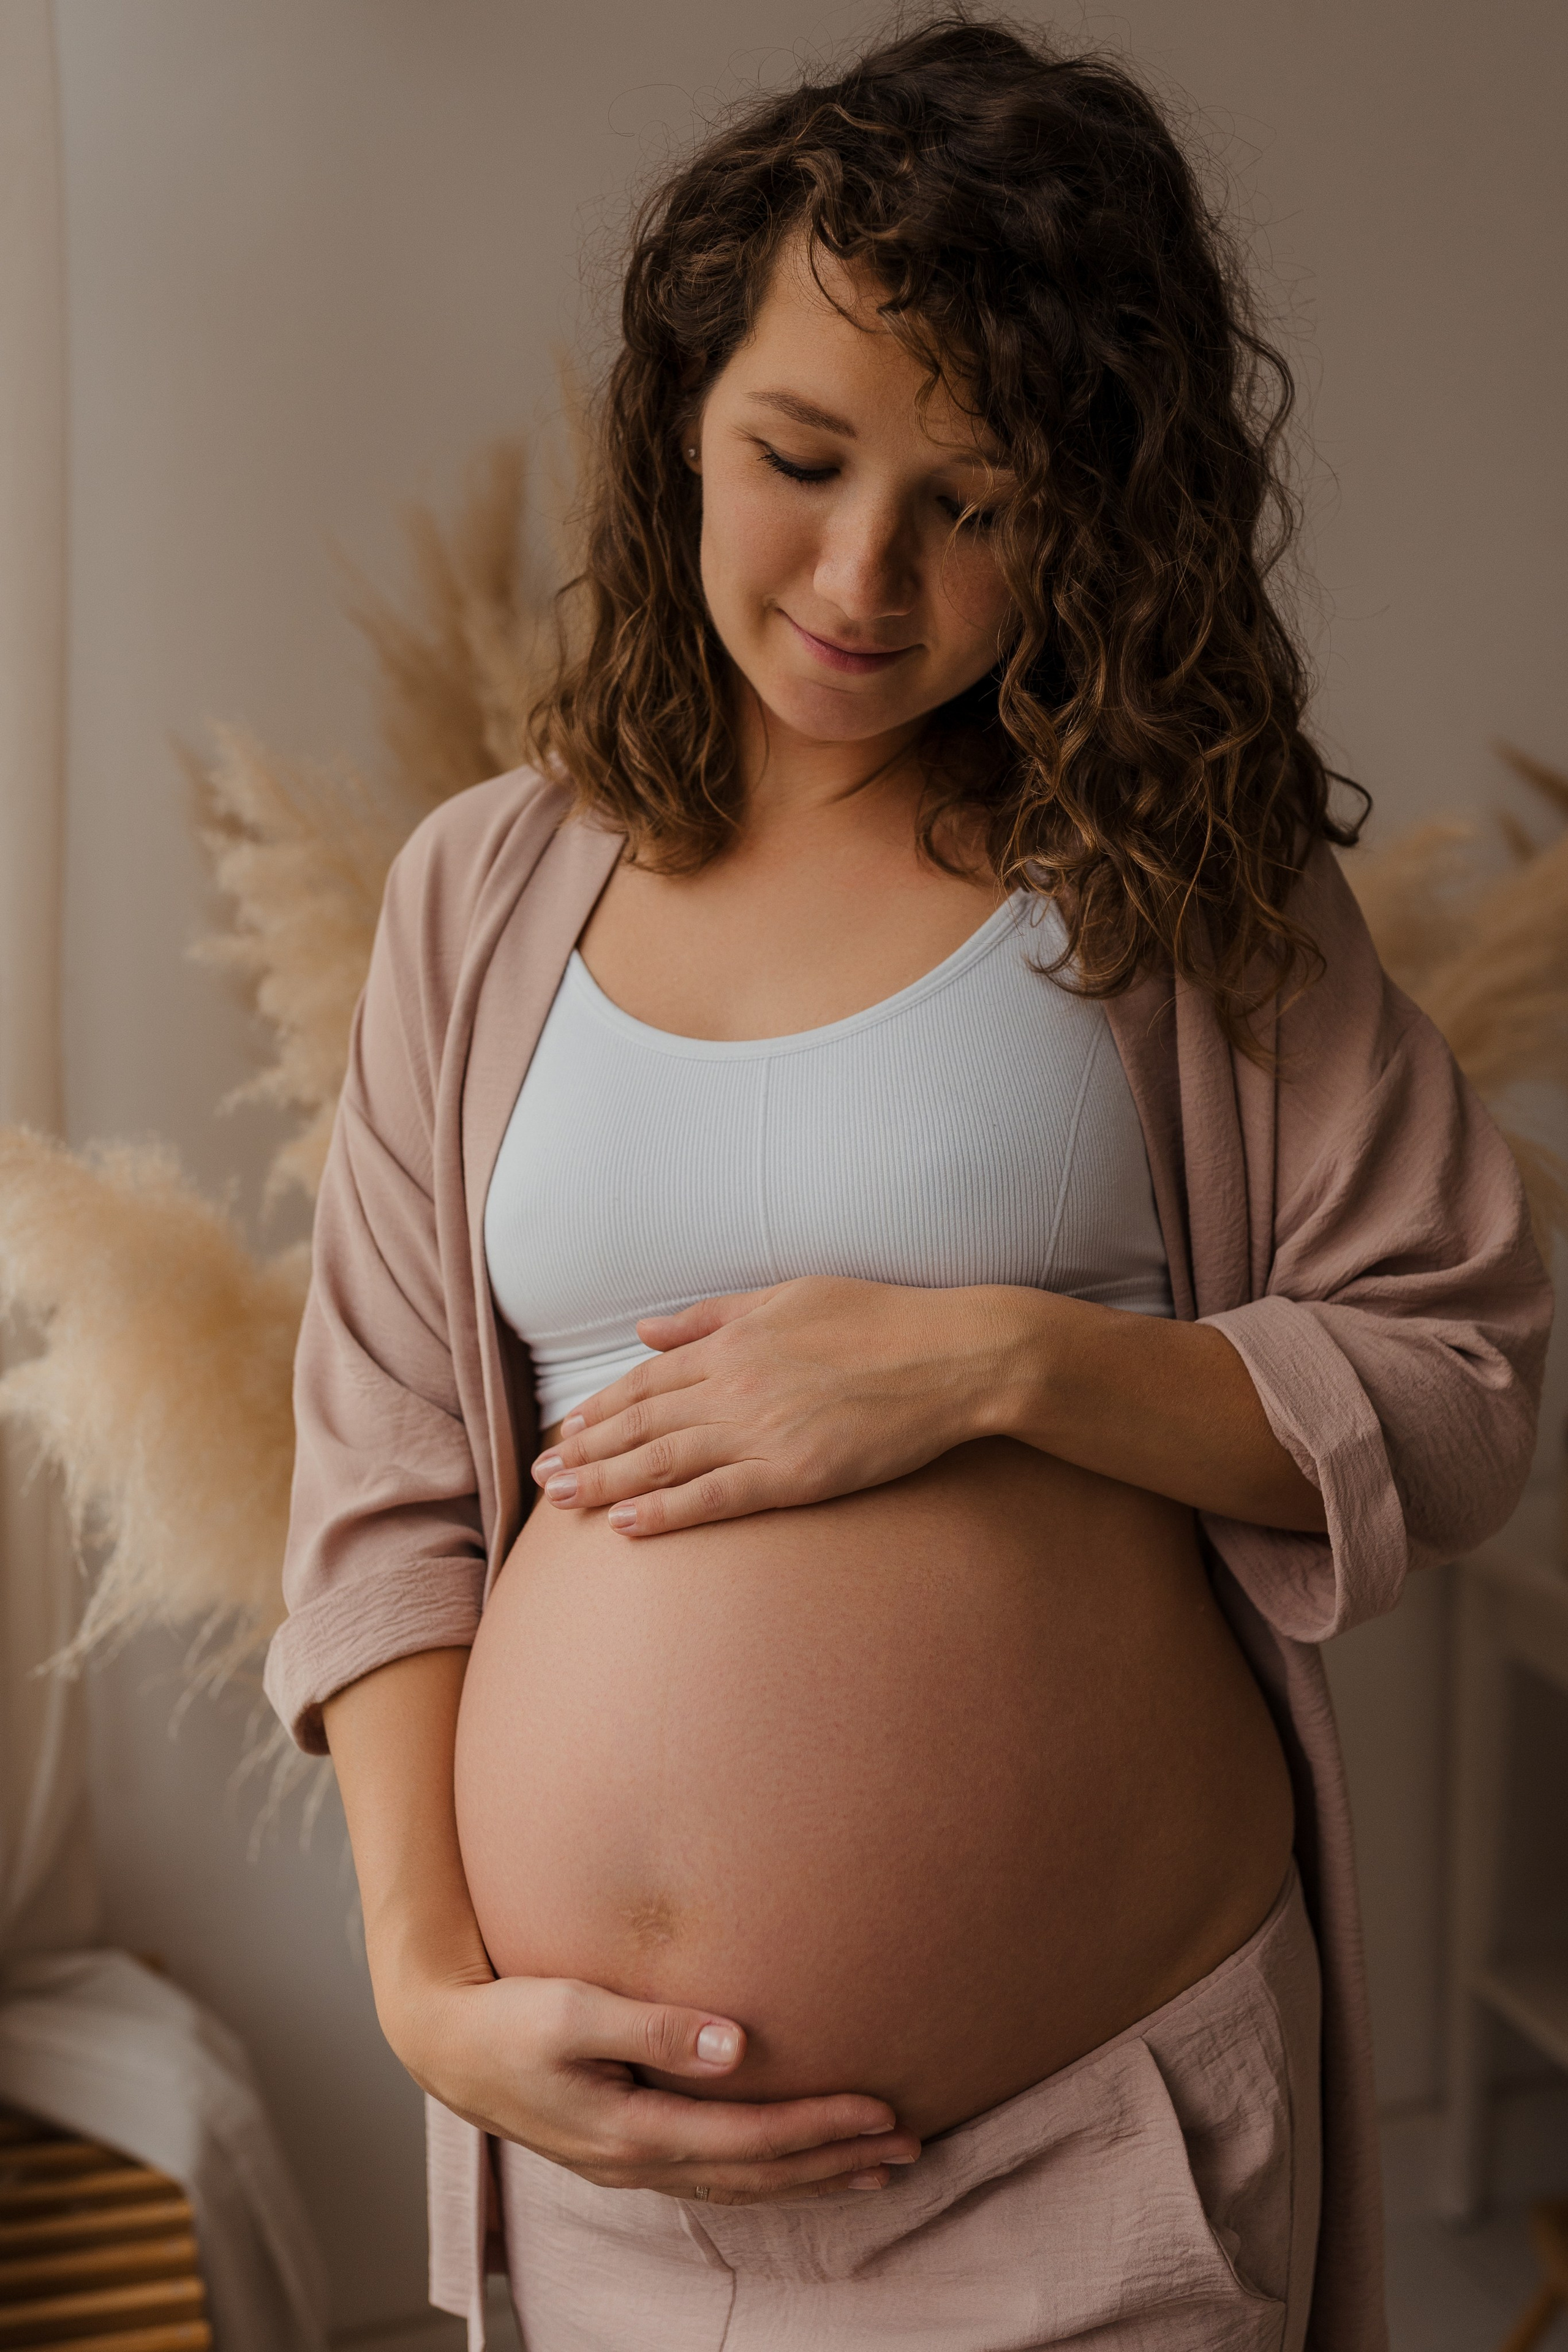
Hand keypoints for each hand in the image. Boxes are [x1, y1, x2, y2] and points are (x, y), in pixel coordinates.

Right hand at [383, 1967, 919, 2204]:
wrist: (445, 2047)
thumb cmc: (507, 2018)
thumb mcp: (573, 2009)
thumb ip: (653, 2028)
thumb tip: (736, 2044)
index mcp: (632, 2132)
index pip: (750, 2139)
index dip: (820, 2128)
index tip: (881, 2111)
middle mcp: (639, 2162)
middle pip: (759, 2175)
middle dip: (837, 2162)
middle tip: (911, 2145)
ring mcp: (633, 2165)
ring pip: (743, 2184)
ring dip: (814, 2176)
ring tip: (879, 2167)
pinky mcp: (628, 2150)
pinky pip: (718, 2175)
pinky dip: (770, 2174)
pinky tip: (797, 2165)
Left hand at [531, 1276, 1001, 1534]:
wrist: (953, 1356)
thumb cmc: (880, 1318)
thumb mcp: (788, 1295)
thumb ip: (712, 1316)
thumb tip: (646, 1330)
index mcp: (734, 1343)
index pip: (647, 1380)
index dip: (600, 1408)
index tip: (565, 1430)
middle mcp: (736, 1386)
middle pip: (642, 1424)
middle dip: (586, 1450)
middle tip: (541, 1476)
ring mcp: (763, 1432)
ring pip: (664, 1462)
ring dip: (605, 1483)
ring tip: (561, 1501)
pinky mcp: (795, 1474)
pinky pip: (715, 1498)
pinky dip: (665, 1513)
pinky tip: (626, 1527)